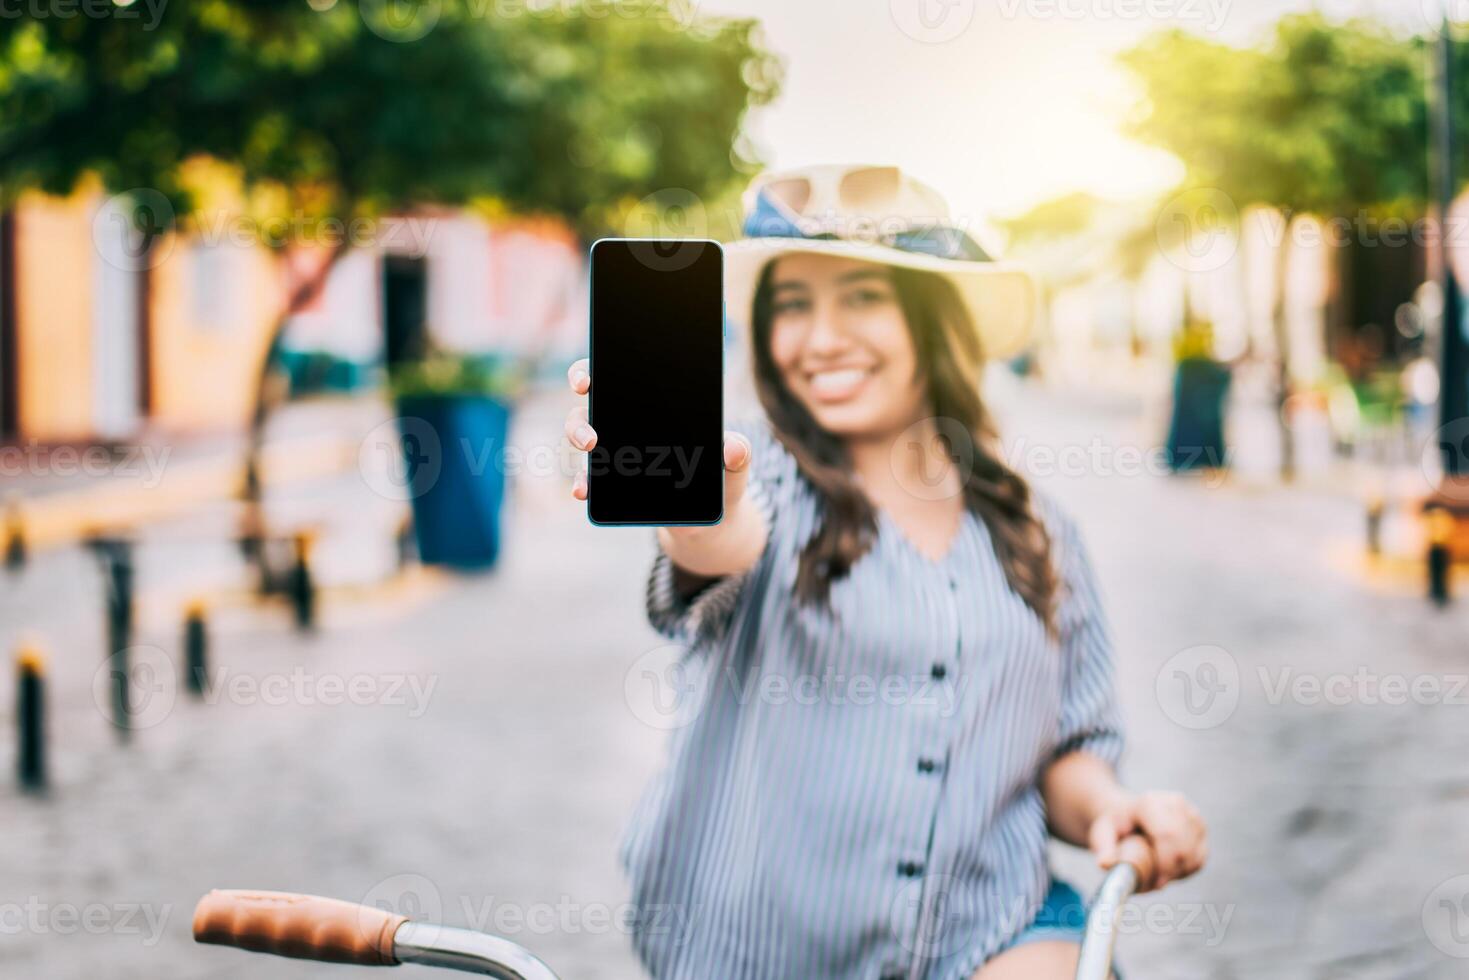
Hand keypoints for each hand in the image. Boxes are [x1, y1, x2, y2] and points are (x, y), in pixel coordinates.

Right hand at [564, 358, 753, 534]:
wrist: (709, 516)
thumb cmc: (719, 477)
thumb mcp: (732, 464)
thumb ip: (737, 453)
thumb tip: (734, 447)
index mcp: (651, 404)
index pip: (612, 376)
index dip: (589, 373)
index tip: (585, 381)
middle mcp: (622, 422)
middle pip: (587, 406)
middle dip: (581, 413)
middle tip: (591, 430)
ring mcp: (612, 453)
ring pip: (582, 436)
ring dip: (577, 438)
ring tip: (591, 448)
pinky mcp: (608, 484)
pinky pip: (588, 478)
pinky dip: (583, 483)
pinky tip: (584, 490)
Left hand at [1087, 790, 1206, 891]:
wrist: (1129, 814)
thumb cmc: (1116, 825)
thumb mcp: (1102, 832)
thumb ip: (1103, 848)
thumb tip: (1106, 864)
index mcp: (1150, 802)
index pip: (1168, 834)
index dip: (1165, 862)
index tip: (1156, 883)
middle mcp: (1176, 804)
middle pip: (1184, 848)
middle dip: (1171, 872)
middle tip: (1155, 883)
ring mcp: (1192, 815)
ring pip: (1194, 856)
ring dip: (1178, 872)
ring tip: (1157, 872)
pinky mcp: (1201, 828)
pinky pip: (1199, 859)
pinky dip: (1186, 870)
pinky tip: (1169, 869)